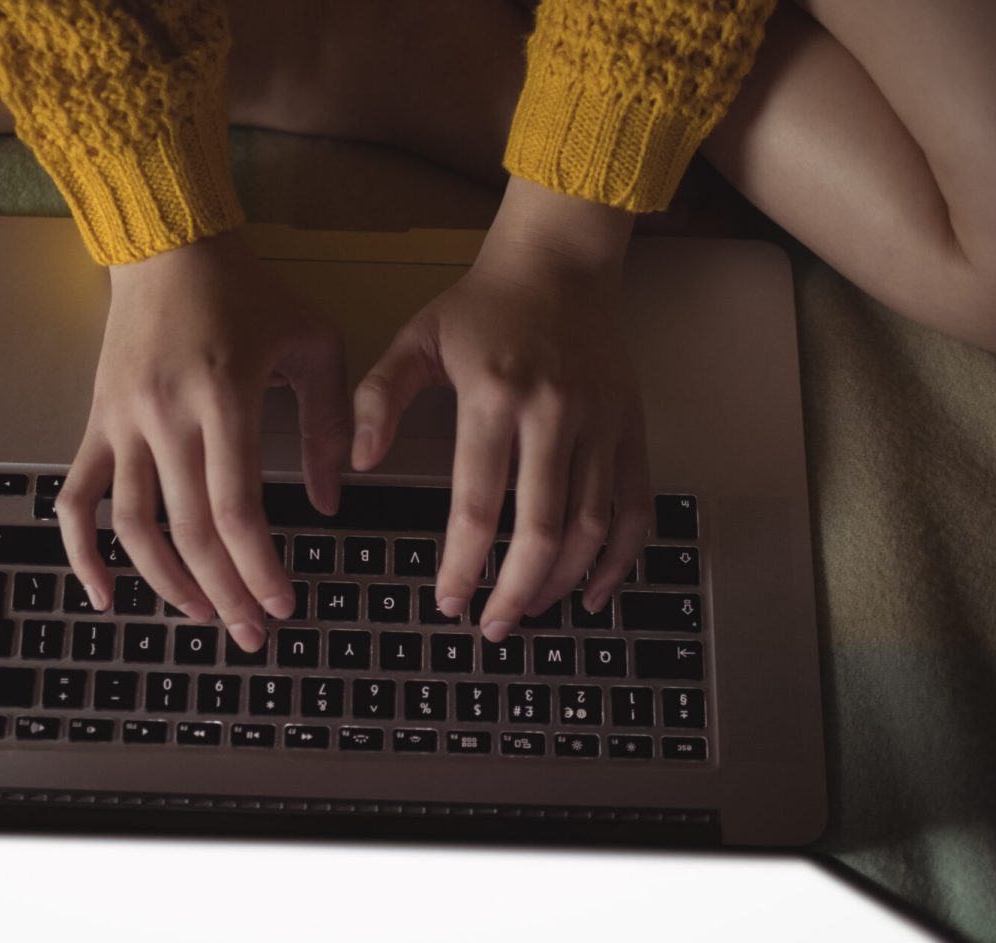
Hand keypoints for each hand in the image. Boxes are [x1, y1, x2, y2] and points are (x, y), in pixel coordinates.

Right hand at [56, 231, 350, 651]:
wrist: (167, 245)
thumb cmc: (248, 293)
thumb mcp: (313, 343)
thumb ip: (330, 422)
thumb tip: (331, 501)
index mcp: (223, 398)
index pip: (237, 509)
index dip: (258, 567)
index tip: (283, 603)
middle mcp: (165, 417)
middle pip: (189, 531)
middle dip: (224, 593)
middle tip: (254, 632)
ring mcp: (121, 424)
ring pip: (132, 526)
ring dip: (166, 583)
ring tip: (203, 616)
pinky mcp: (95, 424)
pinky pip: (76, 499)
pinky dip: (80, 553)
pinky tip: (104, 596)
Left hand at [351, 178, 650, 642]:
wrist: (560, 262)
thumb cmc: (483, 306)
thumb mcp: (416, 338)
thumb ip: (377, 398)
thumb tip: (358, 465)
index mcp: (495, 398)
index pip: (479, 504)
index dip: (465, 565)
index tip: (449, 602)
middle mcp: (555, 415)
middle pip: (543, 530)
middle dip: (516, 591)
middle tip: (493, 627)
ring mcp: (601, 424)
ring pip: (594, 527)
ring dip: (563, 582)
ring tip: (532, 610)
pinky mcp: (631, 427)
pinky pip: (636, 505)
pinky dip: (621, 556)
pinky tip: (595, 590)